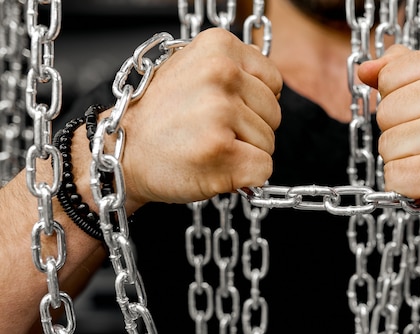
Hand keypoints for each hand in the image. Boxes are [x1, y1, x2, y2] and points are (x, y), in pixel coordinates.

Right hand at [105, 28, 281, 209]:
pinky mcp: (222, 151)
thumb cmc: (161, 116)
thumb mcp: (194, 69)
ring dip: (244, 154)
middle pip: (274, 114)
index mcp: (218, 45)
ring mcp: (220, 112)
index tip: (222, 110)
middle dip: (249, 130)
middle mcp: (220, 73)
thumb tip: (273, 87)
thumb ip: (235, 69)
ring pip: (269, 144)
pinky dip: (244, 178)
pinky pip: (263, 170)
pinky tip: (212, 167)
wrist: (121, 151)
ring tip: (205, 146)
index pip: (274, 82)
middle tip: (209, 131)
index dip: (254, 103)